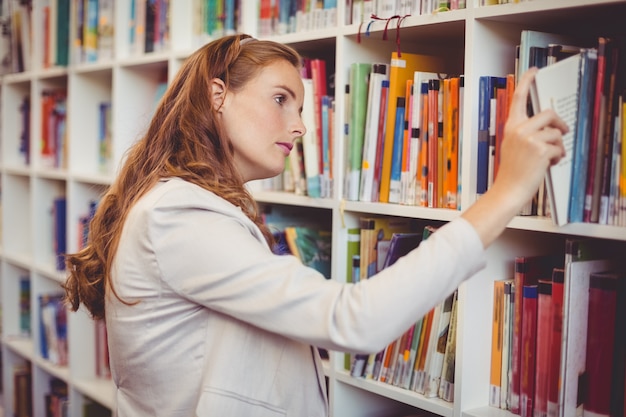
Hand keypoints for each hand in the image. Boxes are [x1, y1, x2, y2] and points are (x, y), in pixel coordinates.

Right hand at [492, 67, 567, 208]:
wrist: (508, 190)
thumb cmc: (512, 171)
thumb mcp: (513, 146)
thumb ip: (526, 132)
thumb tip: (550, 125)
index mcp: (511, 127)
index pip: (518, 98)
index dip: (526, 81)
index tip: (533, 70)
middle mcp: (519, 130)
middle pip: (549, 113)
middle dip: (559, 124)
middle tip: (562, 131)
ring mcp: (529, 139)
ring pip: (556, 132)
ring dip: (558, 146)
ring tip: (550, 157)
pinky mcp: (540, 150)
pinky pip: (559, 147)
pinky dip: (558, 157)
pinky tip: (548, 164)